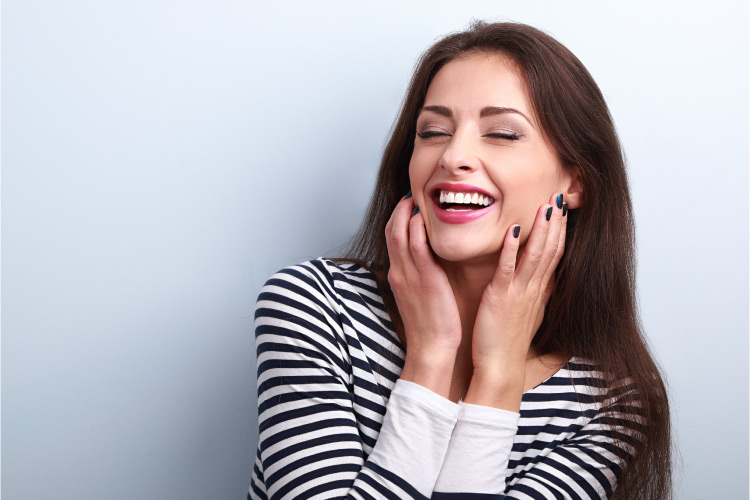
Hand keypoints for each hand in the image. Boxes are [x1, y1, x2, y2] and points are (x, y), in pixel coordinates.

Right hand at [385, 195, 461, 396]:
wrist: (432, 349)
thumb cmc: (430, 326)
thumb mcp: (419, 297)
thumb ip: (420, 277)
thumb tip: (427, 263)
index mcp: (398, 276)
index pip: (392, 238)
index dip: (398, 218)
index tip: (409, 204)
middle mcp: (399, 272)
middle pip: (392, 230)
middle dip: (400, 209)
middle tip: (412, 194)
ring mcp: (409, 275)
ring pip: (400, 233)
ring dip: (407, 212)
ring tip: (419, 198)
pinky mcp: (424, 279)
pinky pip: (417, 246)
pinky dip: (418, 228)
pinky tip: (425, 217)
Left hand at [465, 193, 567, 408]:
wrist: (499, 368)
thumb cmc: (507, 343)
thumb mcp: (528, 315)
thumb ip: (535, 295)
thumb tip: (546, 281)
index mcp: (538, 292)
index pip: (555, 256)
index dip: (560, 232)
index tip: (563, 210)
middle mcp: (533, 290)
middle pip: (550, 250)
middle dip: (556, 223)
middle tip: (560, 197)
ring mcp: (519, 293)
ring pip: (535, 255)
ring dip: (541, 229)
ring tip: (545, 205)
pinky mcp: (500, 298)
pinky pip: (507, 268)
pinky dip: (511, 248)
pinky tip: (513, 229)